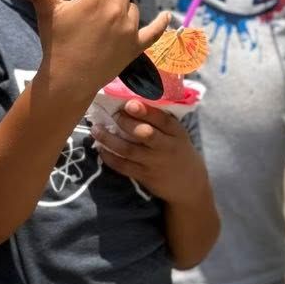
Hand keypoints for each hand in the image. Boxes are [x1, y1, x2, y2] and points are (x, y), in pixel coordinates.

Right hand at [14, 0, 170, 101]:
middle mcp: (116, 10)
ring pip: (133, 7)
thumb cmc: (56, 43)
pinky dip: (162, 23)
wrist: (69, 78)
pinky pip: (155, 31)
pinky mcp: (136, 46)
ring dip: (124, 10)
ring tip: (107, 23)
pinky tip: (168, 16)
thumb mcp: (48, 13)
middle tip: (95, 10)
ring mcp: (129, 28)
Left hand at [91, 98, 206, 200]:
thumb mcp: (177, 134)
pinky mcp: (144, 176)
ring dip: (109, 139)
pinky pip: (123, 166)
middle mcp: (166, 147)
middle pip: (145, 134)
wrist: (189, 184)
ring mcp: (154, 163)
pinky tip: (101, 149)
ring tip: (96, 129)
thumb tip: (132, 99)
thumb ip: (160, 120)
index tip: (129, 104)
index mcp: (176, 132)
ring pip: (128, 150)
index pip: (162, 119)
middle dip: (126, 123)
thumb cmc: (177, 150)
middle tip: (112, 114)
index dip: (145, 111)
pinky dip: (110, 157)